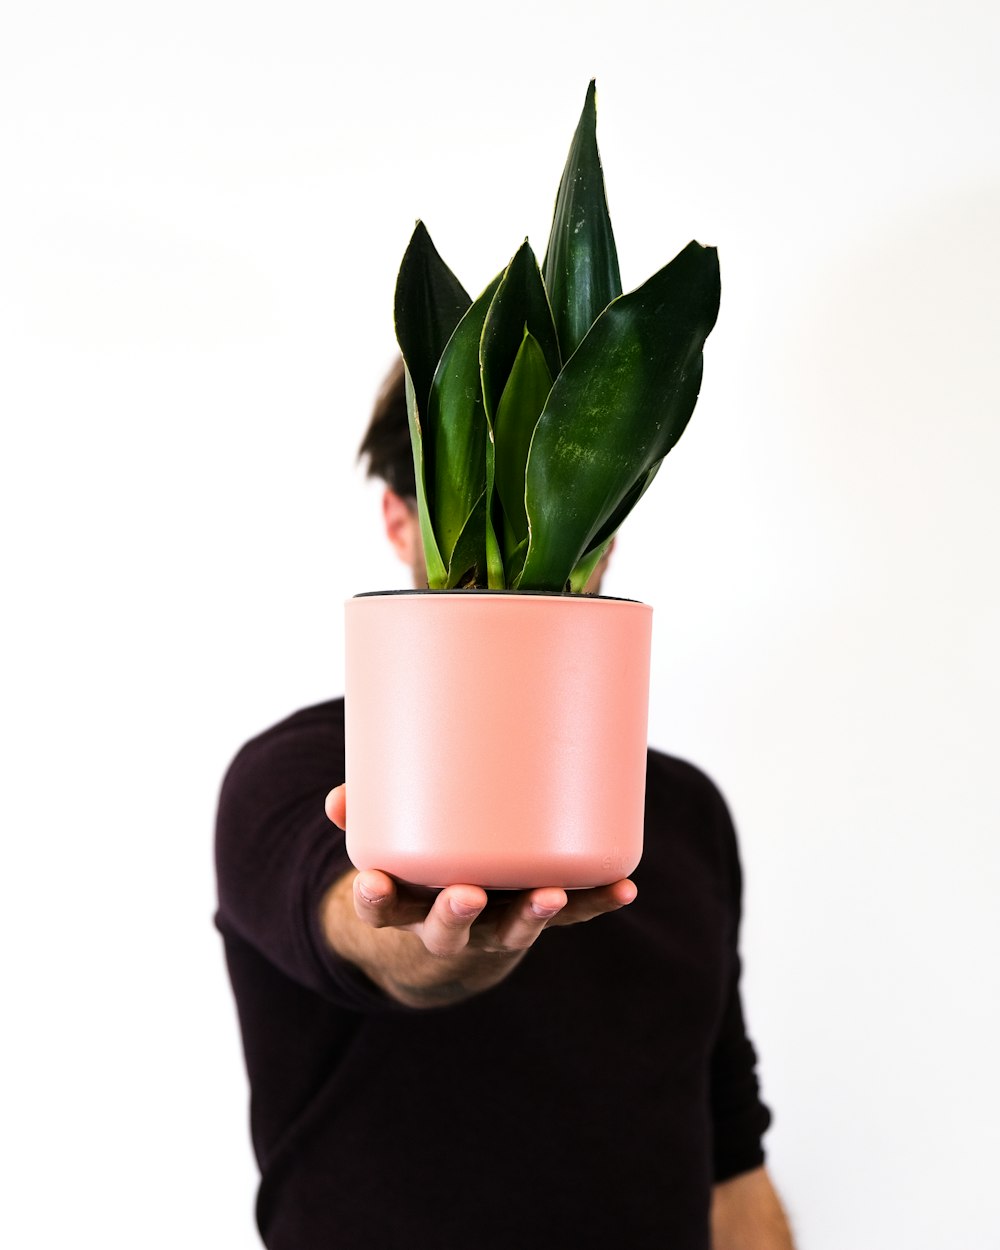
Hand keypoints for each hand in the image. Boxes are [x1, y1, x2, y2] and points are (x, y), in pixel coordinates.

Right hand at [323, 784, 636, 1006]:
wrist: (456, 937)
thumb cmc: (420, 868)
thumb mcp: (389, 847)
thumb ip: (366, 815)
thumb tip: (339, 798)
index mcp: (406, 907)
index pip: (382, 910)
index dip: (376, 901)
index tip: (373, 883)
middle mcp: (450, 925)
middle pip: (448, 929)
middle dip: (456, 913)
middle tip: (466, 894)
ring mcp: (497, 926)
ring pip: (513, 928)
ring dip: (532, 915)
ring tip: (549, 894)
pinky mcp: (537, 917)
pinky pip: (571, 914)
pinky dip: (596, 902)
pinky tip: (624, 888)